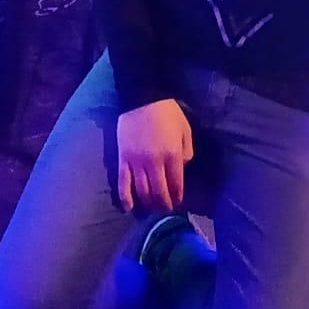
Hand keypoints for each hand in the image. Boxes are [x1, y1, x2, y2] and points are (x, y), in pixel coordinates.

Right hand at [116, 98, 193, 212]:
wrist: (142, 98)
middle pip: (159, 192)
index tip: (178, 202)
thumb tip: (181, 169)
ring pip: (142, 191)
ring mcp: (136, 162)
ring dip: (148, 203)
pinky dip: (126, 197)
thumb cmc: (167, 114)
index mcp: (172, 155)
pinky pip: (123, 183)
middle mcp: (154, 163)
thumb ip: (186, 152)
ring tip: (152, 208)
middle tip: (165, 210)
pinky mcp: (122, 159)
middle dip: (164, 205)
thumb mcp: (185, 131)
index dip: (177, 197)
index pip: (176, 185)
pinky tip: (129, 208)